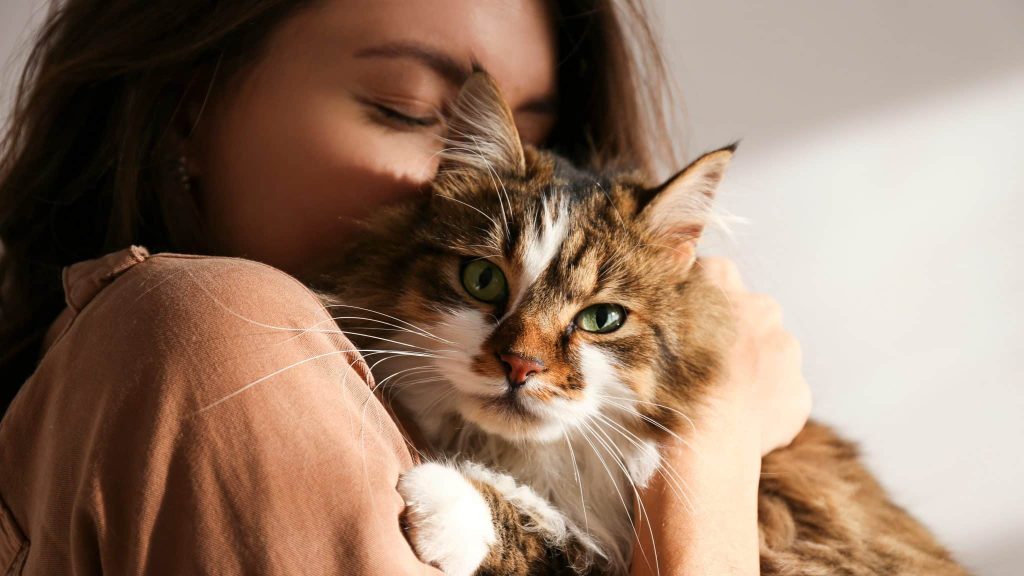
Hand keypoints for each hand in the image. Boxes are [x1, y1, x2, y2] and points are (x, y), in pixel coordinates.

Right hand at [630, 257, 810, 575]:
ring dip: (748, 369)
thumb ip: (654, 301)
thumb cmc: (654, 385)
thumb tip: (651, 291)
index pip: (709, 273)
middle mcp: (760, 306)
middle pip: (745, 311)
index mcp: (719, 279)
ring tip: (714, 400)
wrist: (695, 446)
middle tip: (694, 367)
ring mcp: (786, 352)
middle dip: (727, 333)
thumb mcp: (635, 327)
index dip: (693, 301)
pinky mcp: (798, 395)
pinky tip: (734, 423)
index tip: (679, 326)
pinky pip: (781, 395)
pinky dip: (762, 406)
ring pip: (768, 353)